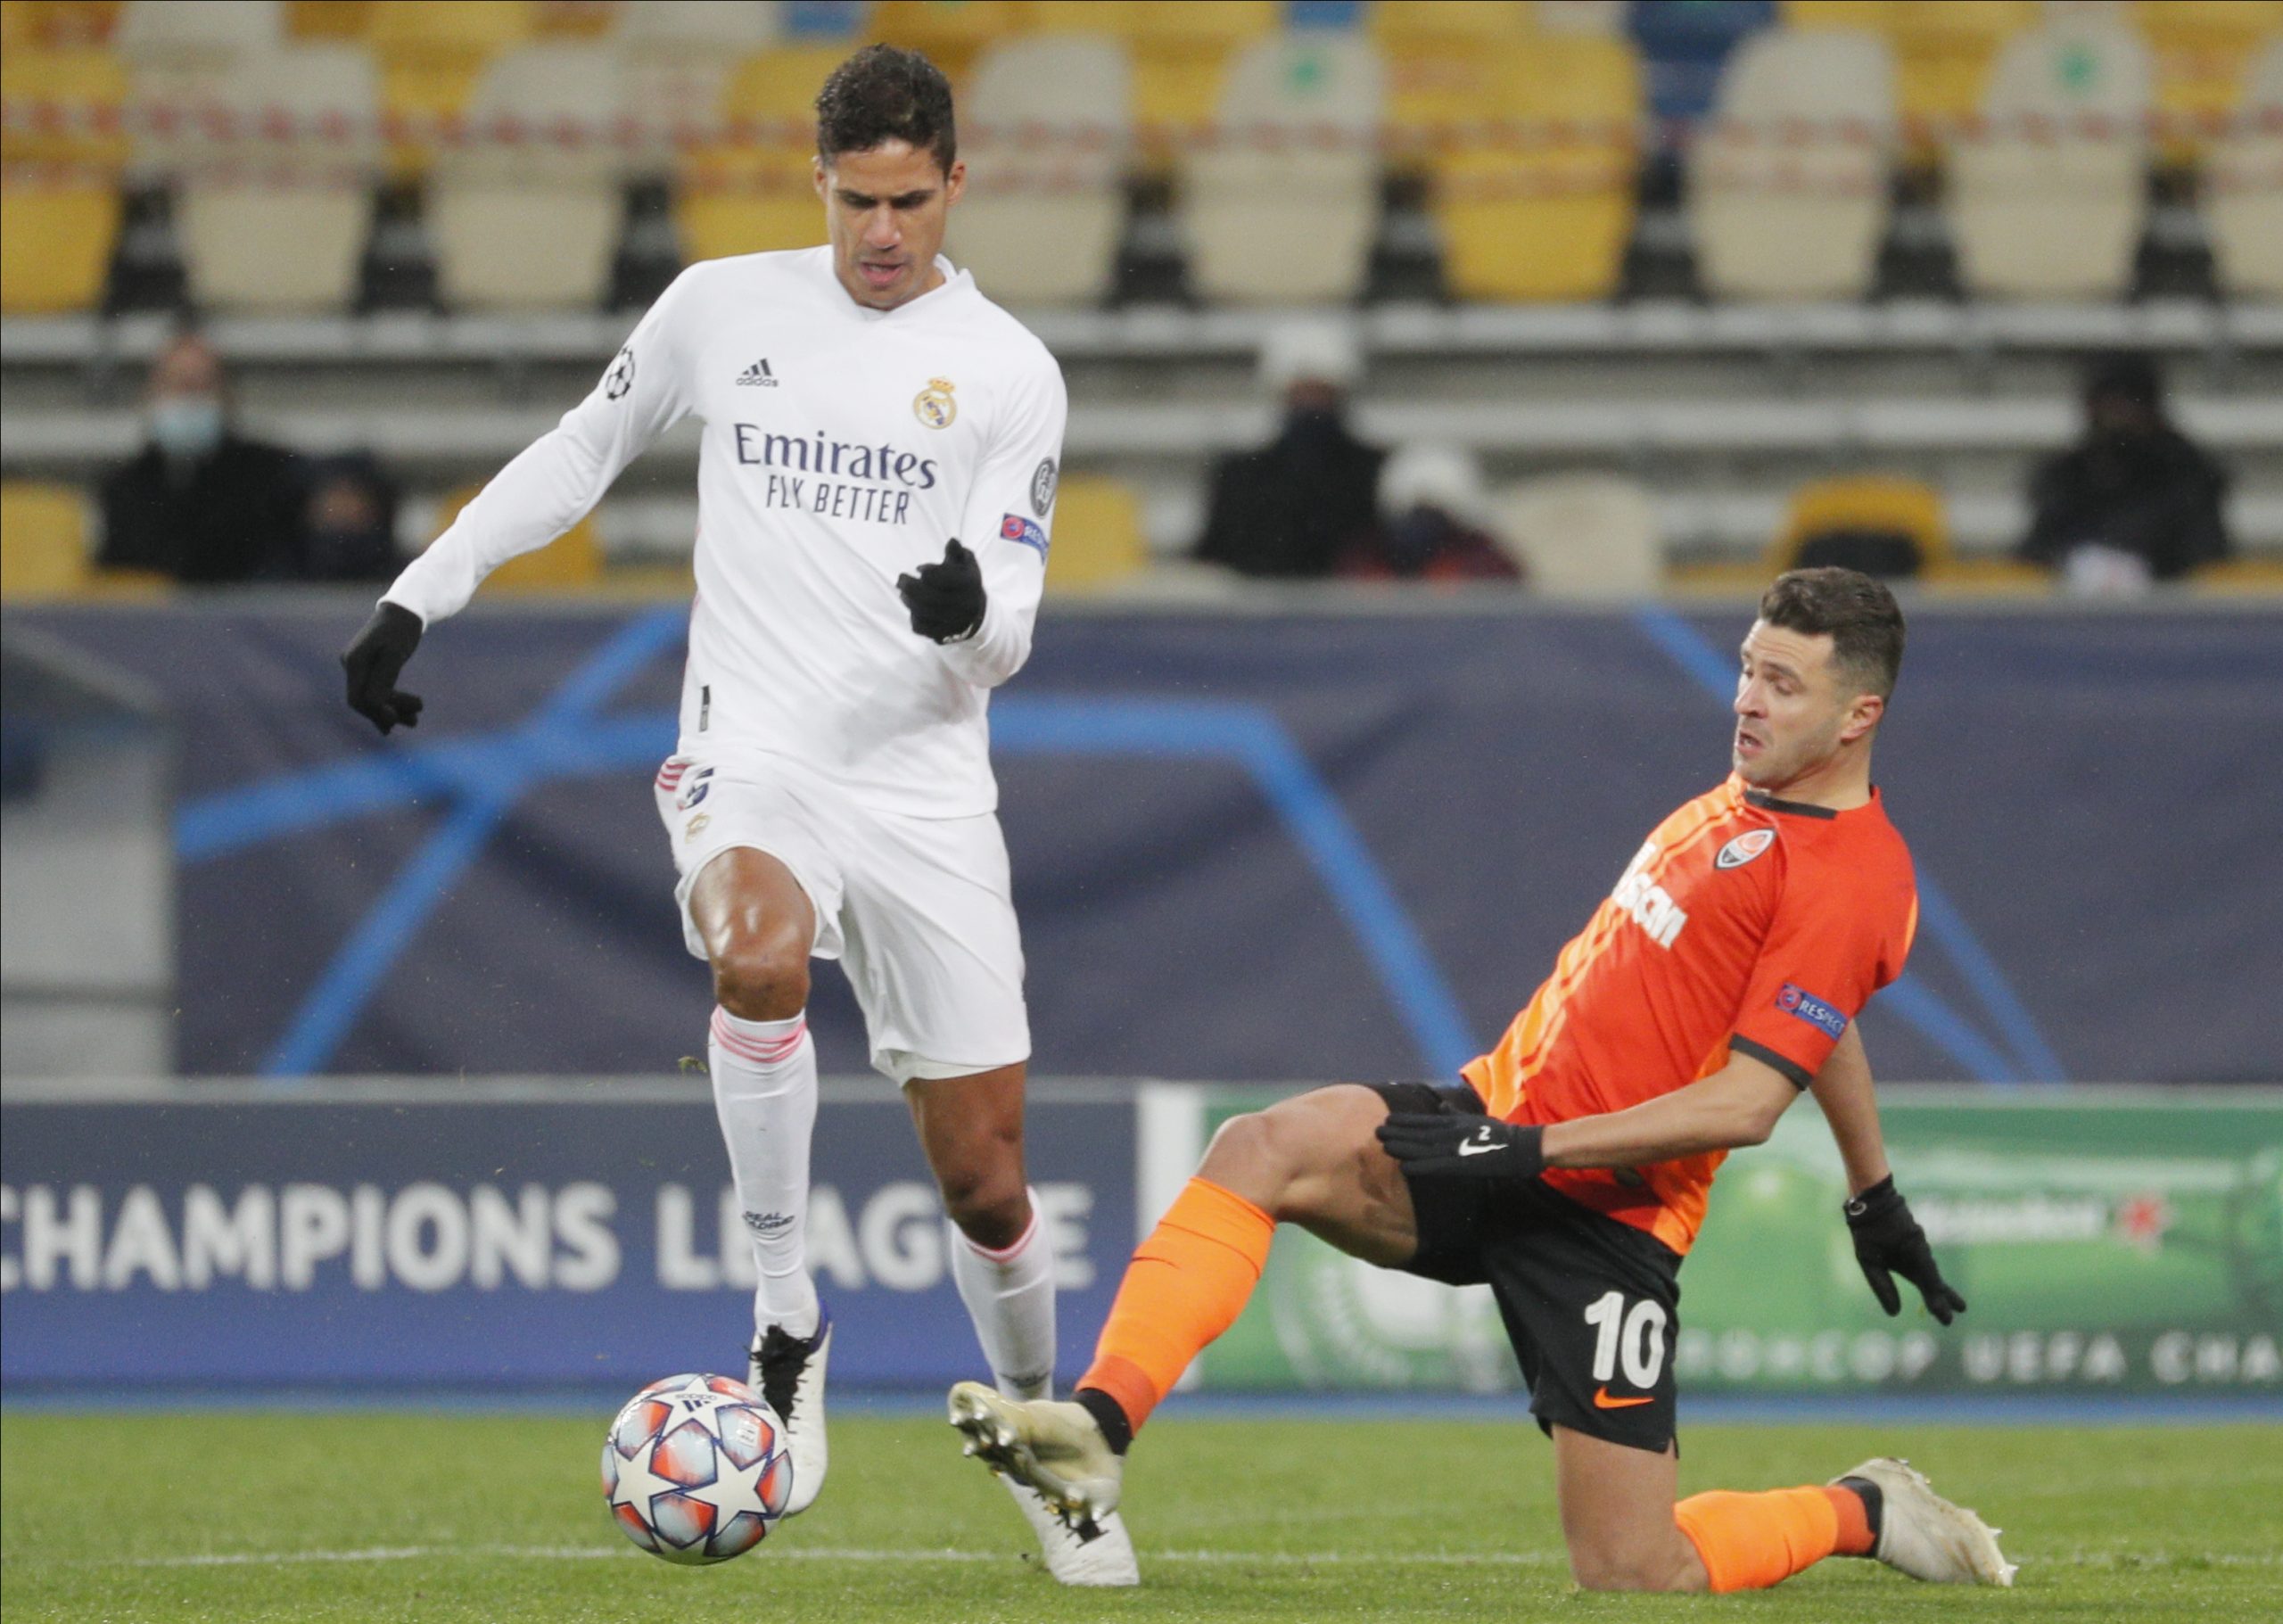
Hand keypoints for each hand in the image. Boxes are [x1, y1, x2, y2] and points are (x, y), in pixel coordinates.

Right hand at [340, 602, 424, 734]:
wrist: (405, 609)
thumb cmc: (402, 629)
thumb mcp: (395, 655)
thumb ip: (384, 680)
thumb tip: (374, 706)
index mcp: (354, 661)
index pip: (357, 698)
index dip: (375, 713)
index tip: (396, 719)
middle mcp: (352, 664)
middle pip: (364, 701)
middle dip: (387, 712)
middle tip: (415, 720)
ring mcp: (358, 666)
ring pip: (371, 697)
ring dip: (392, 710)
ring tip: (415, 721)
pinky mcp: (368, 667)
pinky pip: (375, 690)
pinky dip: (390, 702)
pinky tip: (406, 713)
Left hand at [897, 538, 985, 642]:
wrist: (977, 613)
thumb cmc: (965, 581)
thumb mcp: (966, 563)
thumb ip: (956, 551)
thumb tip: (951, 541)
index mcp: (968, 584)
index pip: (941, 578)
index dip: (927, 571)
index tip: (920, 568)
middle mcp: (963, 605)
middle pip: (929, 597)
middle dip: (910, 587)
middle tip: (900, 579)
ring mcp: (953, 622)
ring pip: (923, 613)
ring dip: (909, 602)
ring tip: (903, 594)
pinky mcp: (944, 634)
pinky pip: (922, 628)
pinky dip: (914, 618)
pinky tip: (913, 609)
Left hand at [1375, 1112, 1544, 1184]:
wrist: (1524, 1145)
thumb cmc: (1500, 1133)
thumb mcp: (1475, 1119)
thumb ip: (1456, 1113)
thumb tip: (1441, 1105)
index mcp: (1456, 1123)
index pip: (1425, 1121)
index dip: (1405, 1121)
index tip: (1386, 1119)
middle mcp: (1453, 1133)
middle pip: (1420, 1133)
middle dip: (1398, 1133)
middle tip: (1376, 1132)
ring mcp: (1458, 1148)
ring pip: (1425, 1148)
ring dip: (1404, 1147)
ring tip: (1384, 1146)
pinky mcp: (1465, 1164)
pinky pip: (1438, 1166)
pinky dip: (1421, 1167)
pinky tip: (1405, 1168)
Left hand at [1844, 1176, 1965, 1323]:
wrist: (1872, 1198)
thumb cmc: (1868, 1230)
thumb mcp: (1869, 1260)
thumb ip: (1882, 1286)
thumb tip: (1894, 1313)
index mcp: (1914, 1256)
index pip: (1930, 1285)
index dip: (1938, 1303)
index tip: (1948, 1320)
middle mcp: (1921, 1251)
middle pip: (1935, 1278)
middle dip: (1946, 1296)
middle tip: (1962, 1310)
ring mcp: (1919, 1244)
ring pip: (1930, 1269)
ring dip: (1938, 1285)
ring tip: (1949, 1301)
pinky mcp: (1913, 1239)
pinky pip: (1924, 1260)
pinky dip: (1929, 1273)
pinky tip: (1929, 1280)